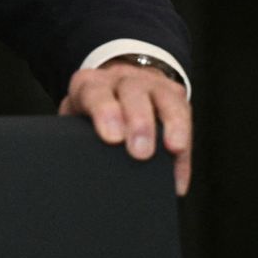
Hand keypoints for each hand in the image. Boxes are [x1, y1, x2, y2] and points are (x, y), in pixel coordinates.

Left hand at [57, 61, 191, 196]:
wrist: (113, 89)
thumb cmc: (89, 116)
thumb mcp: (74, 120)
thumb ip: (72, 138)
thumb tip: (72, 172)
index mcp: (90, 84)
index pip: (95, 92)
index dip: (105, 112)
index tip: (112, 138)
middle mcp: (121, 79)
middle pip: (133, 92)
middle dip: (139, 121)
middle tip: (140, 152)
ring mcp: (150, 83)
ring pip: (164, 98)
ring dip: (172, 124)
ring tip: (173, 150)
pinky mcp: (173, 95)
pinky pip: (185, 117)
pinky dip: (184, 152)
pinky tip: (178, 178)